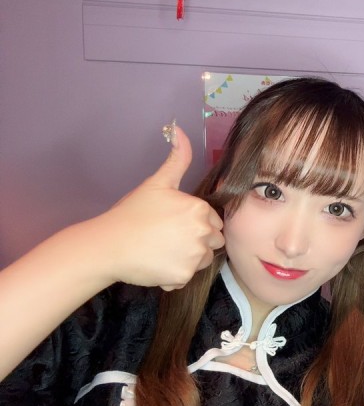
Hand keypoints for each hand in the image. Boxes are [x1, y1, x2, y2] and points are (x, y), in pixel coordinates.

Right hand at [93, 125, 223, 289]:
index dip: (196, 223)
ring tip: (162, 251)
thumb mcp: (157, 183)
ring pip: (203, 260)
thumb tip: (179, 128)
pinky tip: (156, 265)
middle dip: (197, 241)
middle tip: (168, 238)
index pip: (213, 220)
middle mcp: (203, 233)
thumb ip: (177, 158)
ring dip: (188, 259)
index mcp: (200, 210)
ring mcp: (194, 256)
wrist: (107, 245)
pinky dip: (174, 275)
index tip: (173, 224)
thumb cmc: (132, 213)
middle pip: (213, 241)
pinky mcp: (183, 276)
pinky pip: (187, 276)